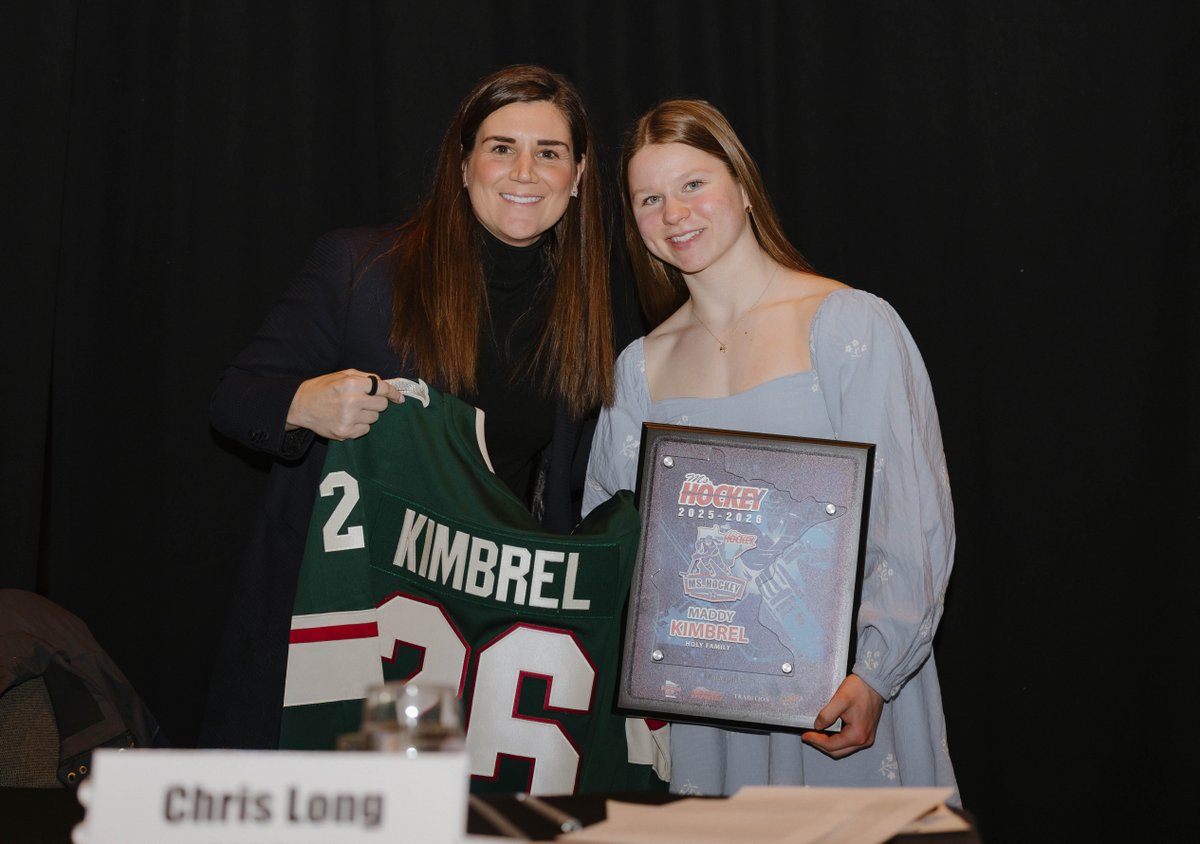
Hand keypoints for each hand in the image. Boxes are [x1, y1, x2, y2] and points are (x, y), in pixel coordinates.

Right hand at [286, 369, 402, 440]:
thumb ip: (365, 377)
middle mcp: (352, 401)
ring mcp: (349, 419)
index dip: (393, 393)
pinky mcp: (345, 433)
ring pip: (375, 418)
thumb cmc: (323, 388)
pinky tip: (348, 419)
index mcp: (352, 384)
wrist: (300, 406)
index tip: (399, 398)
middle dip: (376, 402)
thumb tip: (386, 384)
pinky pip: (365, 430)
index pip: (383, 389)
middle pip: (382, 405)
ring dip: (368, 414)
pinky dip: (360, 425)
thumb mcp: (342, 375)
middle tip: (364, 401)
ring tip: (352, 409)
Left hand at [800, 673, 884, 758]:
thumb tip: (817, 726)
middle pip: (837, 751)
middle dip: (821, 745)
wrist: (874, 681)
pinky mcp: (866, 732)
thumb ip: (827, 715)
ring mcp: (866, 737)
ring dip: (829, 743)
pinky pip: (849, 742)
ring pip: (843, 749)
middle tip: (809, 736)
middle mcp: (864, 740)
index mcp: (857, 735)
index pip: (831, 746)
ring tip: (817, 734)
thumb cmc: (860, 689)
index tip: (805, 735)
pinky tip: (829, 731)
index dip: (815, 741)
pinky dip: (838, 740)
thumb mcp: (840, 699)